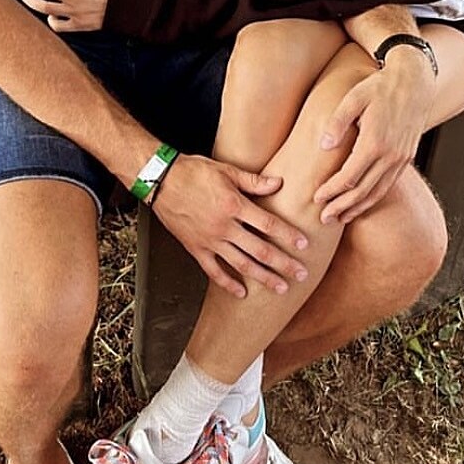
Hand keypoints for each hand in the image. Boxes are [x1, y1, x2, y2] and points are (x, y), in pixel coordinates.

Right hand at [152, 153, 309, 298]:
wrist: (160, 180)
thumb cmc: (192, 172)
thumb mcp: (226, 170)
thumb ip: (253, 181)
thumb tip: (278, 183)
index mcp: (233, 205)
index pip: (268, 224)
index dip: (288, 235)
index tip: (303, 245)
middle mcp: (224, 227)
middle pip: (260, 250)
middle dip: (283, 263)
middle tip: (301, 274)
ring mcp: (209, 240)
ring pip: (241, 265)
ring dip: (263, 277)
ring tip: (281, 287)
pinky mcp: (195, 249)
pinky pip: (214, 271)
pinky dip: (228, 284)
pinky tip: (242, 293)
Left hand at [313, 54, 433, 223]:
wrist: (415, 82)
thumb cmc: (379, 87)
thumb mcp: (353, 98)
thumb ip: (337, 123)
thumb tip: (324, 146)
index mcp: (374, 142)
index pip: (348, 177)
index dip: (331, 191)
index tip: (316, 198)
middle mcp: (390, 155)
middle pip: (362, 191)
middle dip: (341, 207)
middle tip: (323, 219)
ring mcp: (401, 158)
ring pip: (377, 192)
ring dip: (358, 208)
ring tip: (340, 218)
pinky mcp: (407, 157)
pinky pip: (388, 184)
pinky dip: (373, 198)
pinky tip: (362, 203)